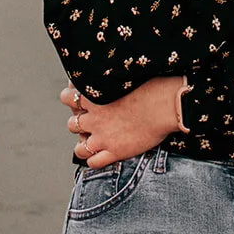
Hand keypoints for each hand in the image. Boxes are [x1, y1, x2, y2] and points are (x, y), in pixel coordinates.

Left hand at [59, 77, 186, 168]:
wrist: (164, 105)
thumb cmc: (151, 85)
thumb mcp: (125, 76)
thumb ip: (112, 79)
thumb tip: (113, 71)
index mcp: (94, 97)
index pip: (68, 97)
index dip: (71, 98)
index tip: (78, 99)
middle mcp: (94, 119)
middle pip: (72, 124)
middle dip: (78, 124)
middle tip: (88, 123)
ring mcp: (103, 137)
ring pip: (80, 148)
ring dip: (83, 146)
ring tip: (91, 143)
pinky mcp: (115, 152)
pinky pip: (94, 163)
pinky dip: (94, 161)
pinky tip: (101, 156)